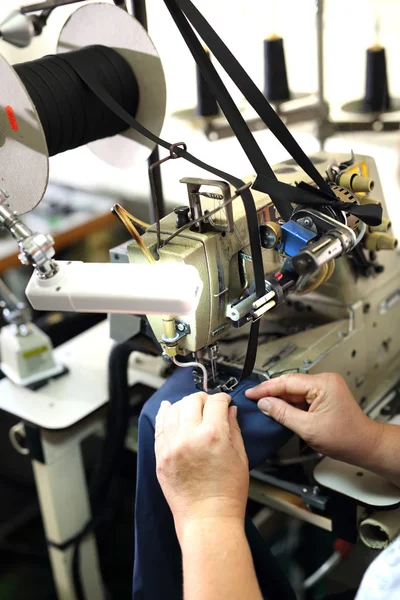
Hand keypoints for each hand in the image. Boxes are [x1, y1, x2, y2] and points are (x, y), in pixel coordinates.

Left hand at [155, 393, 248, 539]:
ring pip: (174, 410)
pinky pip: (159, 427)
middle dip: (203, 399)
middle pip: (192, 401)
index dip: (223, 399)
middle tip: (209, 405)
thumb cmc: (228, 494)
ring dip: (184, 405)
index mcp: (213, 435)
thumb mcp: (240, 457)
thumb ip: (233, 429)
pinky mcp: (161, 456)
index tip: (225, 402)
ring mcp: (172, 446)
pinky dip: (164, 415)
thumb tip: (230, 411)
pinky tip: (168, 409)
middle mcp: (189, 436)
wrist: (207, 519)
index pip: (215, 402)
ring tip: (191, 408)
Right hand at [245, 372, 381, 464]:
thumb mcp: (308, 428)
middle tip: (253, 400)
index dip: (266, 388)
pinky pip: (301, 396)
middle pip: (289, 384)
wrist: (364, 446)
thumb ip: (283, 413)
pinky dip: (289, 404)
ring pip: (294, 391)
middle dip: (271, 393)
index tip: (251, 394)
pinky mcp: (324, 395)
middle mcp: (324, 381)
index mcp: (323, 384)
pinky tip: (279, 411)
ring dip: (280, 400)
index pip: (286, 381)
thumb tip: (264, 403)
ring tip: (263, 407)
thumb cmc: (346, 438)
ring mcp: (325, 387)